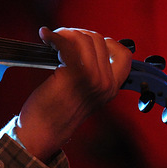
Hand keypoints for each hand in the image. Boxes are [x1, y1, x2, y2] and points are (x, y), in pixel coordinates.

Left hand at [15, 27, 132, 160]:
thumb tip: (80, 44)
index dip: (104, 41)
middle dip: (77, 33)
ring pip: (84, 40)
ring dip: (64, 34)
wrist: (42, 134)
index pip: (124, 55)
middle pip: (98, 41)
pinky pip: (66, 45)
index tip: (83, 40)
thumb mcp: (82, 95)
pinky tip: (44, 35)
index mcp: (111, 88)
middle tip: (59, 38)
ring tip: (51, 39)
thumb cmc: (55, 113)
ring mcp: (92, 80)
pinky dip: (54, 37)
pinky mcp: (72, 76)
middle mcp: (106, 84)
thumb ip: (90, 75)